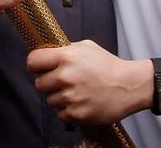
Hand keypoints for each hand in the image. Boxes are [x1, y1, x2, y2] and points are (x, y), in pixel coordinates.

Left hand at [28, 40, 151, 124]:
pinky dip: (68, 110)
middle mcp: (65, 77)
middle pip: (39, 84)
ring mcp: (70, 97)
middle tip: (63, 81)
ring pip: (49, 100)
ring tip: (76, 91)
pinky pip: (60, 114)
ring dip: (59, 97)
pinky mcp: (76, 114)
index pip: (33, 61)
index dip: (35, 64)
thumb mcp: (86, 47)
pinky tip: (81, 101)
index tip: (39, 67)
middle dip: (49, 82)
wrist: (128, 86)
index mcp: (66, 57)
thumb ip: (65, 49)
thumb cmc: (107, 65)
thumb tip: (47, 54)